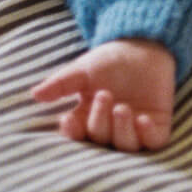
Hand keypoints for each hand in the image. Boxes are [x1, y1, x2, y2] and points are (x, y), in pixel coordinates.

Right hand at [31, 38, 175, 152]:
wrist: (144, 45)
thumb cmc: (110, 60)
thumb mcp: (83, 70)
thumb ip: (61, 83)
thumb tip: (35, 94)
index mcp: (88, 118)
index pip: (77, 135)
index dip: (72, 132)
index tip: (68, 119)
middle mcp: (110, 128)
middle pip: (100, 139)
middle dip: (100, 121)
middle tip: (104, 95)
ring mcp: (134, 129)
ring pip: (125, 146)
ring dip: (121, 131)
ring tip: (122, 108)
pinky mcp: (157, 126)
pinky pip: (153, 141)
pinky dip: (147, 135)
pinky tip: (143, 120)